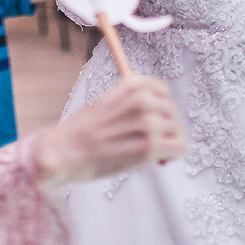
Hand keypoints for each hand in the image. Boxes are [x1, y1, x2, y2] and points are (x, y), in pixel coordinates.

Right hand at [34, 75, 185, 188]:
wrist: (65, 151)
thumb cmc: (82, 130)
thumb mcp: (107, 101)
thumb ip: (132, 102)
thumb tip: (157, 113)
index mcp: (131, 85)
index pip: (163, 91)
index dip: (159, 108)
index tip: (150, 119)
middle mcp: (142, 100)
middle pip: (172, 112)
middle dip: (164, 126)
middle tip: (147, 140)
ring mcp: (148, 123)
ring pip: (178, 130)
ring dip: (168, 142)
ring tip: (150, 151)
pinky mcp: (150, 147)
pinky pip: (180, 147)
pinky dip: (173, 155)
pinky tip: (158, 160)